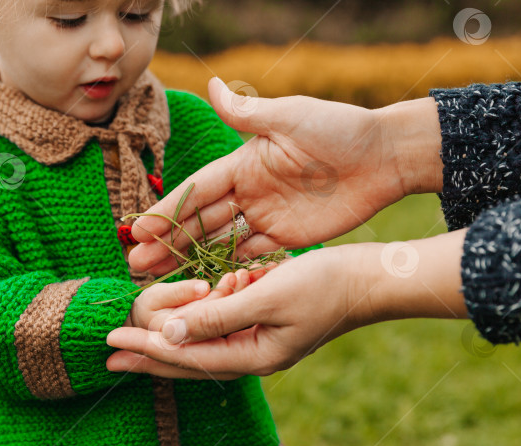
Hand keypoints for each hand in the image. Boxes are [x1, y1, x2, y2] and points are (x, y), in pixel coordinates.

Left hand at [108, 230, 467, 378]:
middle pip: (190, 360)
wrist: (371, 280)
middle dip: (148, 354)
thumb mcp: (265, 297)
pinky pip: (223, 328)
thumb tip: (169, 335)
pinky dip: (201, 319)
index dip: (146, 347)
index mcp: (253, 356)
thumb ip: (216, 317)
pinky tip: (185, 309)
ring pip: (204, 344)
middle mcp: (254, 356)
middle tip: (109, 352)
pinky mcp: (268, 325)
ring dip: (172, 338)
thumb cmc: (324, 285)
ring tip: (137, 334)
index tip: (110, 338)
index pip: (186, 355)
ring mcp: (262, 343)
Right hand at [128, 77, 442, 274]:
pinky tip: (203, 286)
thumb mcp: (292, 117)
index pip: (196, 190)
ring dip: (189, 259)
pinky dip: (227, 270)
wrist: (385, 158)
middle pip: (200, 221)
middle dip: (168, 241)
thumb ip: (248, 113)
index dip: (167, 209)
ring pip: (218, 242)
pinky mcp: (286, 236)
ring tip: (158, 278)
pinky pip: (250, 256)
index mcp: (243, 163)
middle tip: (136, 263)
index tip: (138, 229)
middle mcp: (249, 190)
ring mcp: (266, 215)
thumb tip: (211, 84)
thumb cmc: (339, 129)